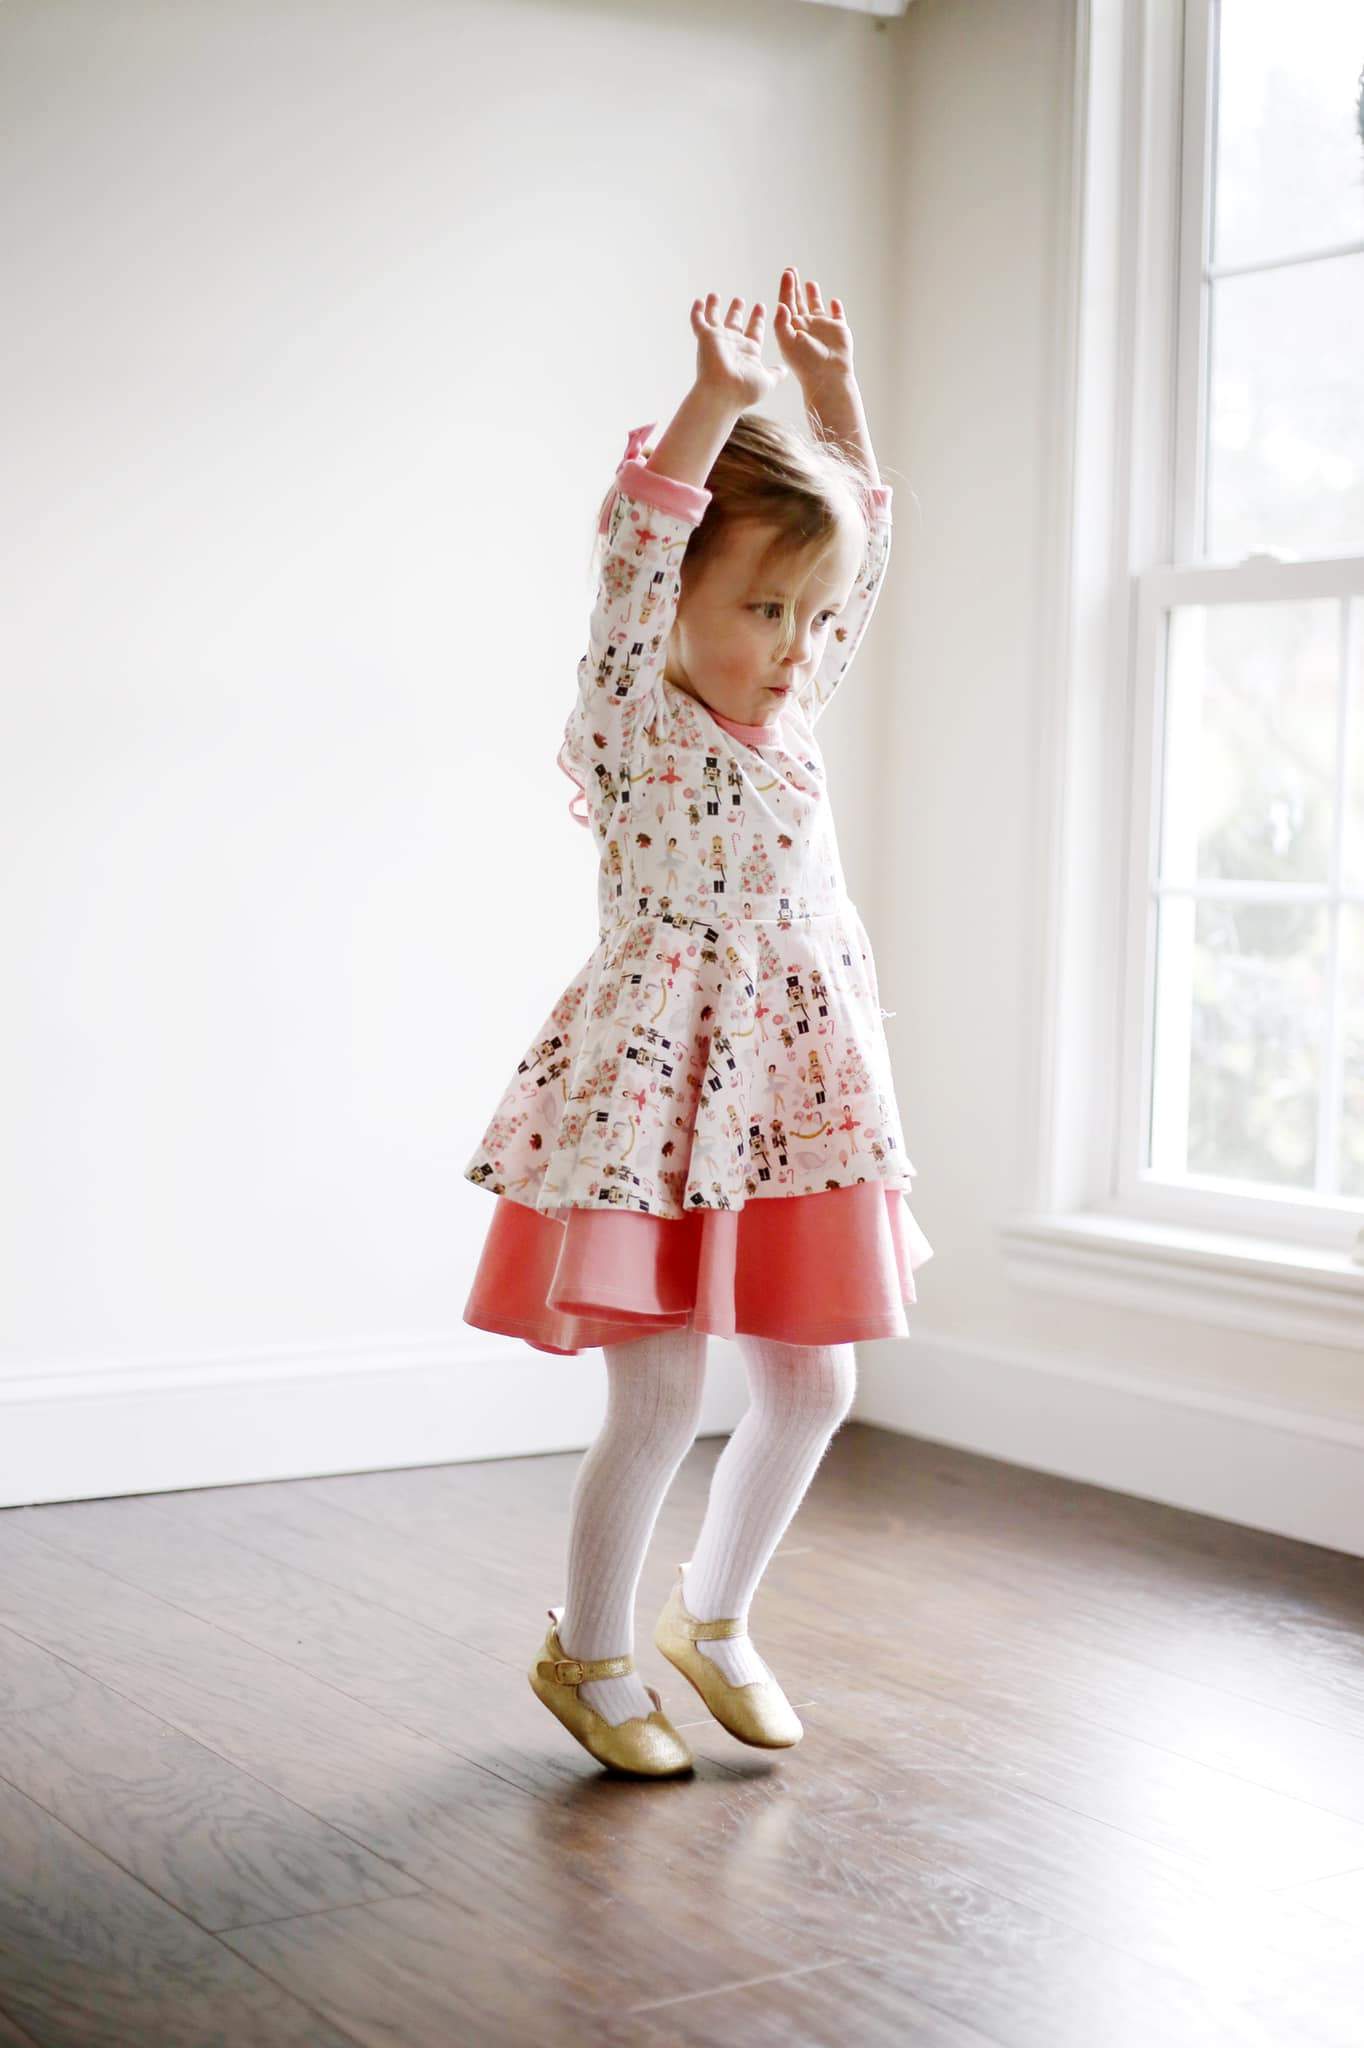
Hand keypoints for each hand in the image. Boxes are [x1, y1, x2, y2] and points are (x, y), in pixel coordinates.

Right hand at [690, 292, 789, 410]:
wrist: (723, 393)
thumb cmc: (745, 390)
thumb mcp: (768, 380)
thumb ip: (776, 372)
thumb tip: (786, 370)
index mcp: (749, 351)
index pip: (754, 331)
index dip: (757, 319)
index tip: (760, 306)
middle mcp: (733, 344)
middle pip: (734, 323)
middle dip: (736, 311)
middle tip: (739, 299)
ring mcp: (718, 340)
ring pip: (714, 319)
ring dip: (714, 307)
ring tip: (714, 295)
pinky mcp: (705, 338)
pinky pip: (698, 321)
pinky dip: (697, 311)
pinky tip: (698, 300)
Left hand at [773, 266, 856, 393]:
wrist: (828, 376)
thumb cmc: (806, 363)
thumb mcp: (787, 343)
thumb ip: (781, 324)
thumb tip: (780, 305)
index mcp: (792, 328)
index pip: (787, 304)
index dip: (786, 288)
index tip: (787, 273)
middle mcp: (806, 326)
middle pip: (798, 302)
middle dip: (794, 286)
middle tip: (791, 269)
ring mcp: (822, 327)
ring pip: (817, 307)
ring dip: (813, 295)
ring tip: (810, 283)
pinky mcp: (839, 329)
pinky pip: (838, 315)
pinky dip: (836, 308)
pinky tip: (834, 301)